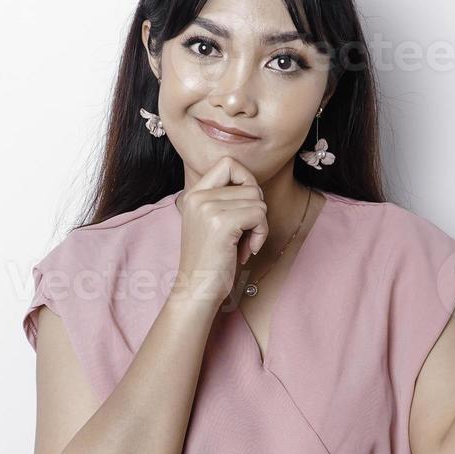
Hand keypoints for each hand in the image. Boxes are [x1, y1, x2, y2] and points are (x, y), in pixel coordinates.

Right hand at [170, 157, 269, 308]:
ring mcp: (209, 208)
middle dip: (255, 211)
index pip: (228, 163)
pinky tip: (245, 251)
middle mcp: (198, 196)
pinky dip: (260, 235)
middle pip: (250, 185)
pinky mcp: (222, 222)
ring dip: (259, 226)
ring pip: (258, 201)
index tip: (245, 207)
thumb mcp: (210, 223)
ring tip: (242, 245)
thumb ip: (225, 201)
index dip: (246, 181)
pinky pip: (260, 215)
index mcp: (194, 194)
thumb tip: (254, 186)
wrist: (196, 290)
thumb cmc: (210, 261)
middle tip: (244, 234)